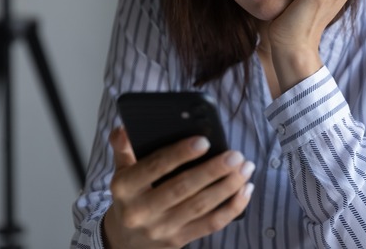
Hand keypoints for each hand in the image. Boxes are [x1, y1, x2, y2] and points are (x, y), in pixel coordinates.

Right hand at [103, 127, 254, 248]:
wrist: (124, 241)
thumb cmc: (130, 197)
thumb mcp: (120, 172)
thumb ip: (124, 149)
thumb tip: (124, 128)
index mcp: (124, 188)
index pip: (154, 167)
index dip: (180, 154)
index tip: (204, 141)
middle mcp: (140, 210)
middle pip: (182, 188)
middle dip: (212, 170)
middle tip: (235, 155)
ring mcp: (161, 229)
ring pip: (200, 206)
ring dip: (227, 186)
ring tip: (245, 168)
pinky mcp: (178, 241)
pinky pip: (210, 224)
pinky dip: (232, 207)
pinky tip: (244, 190)